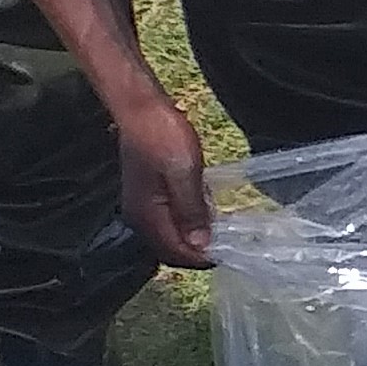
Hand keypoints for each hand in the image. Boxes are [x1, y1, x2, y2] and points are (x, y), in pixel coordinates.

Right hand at [115, 94, 213, 269]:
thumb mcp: (184, 172)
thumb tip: (200, 245)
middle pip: (170, 247)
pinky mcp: (145, 192)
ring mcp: (140, 204)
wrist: (139, 107)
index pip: (175, 252)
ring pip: (169, 233)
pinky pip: (166, 217)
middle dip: (196, 250)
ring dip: (191, 235)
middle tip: (225, 242)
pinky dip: (185, 220)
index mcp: (147, 216)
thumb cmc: (162, 135)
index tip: (226, 253)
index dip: (201, 258)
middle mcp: (139, 216)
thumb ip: (191, 210)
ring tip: (218, 227)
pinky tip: (202, 208)